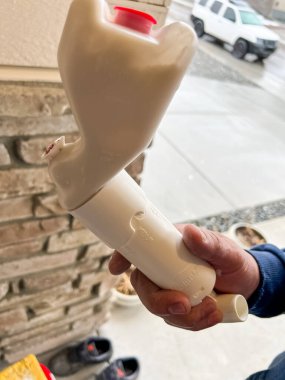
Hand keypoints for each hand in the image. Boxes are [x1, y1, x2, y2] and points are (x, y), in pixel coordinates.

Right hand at [109, 224, 259, 330]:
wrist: (246, 283)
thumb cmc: (232, 260)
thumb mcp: (225, 250)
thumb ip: (210, 243)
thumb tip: (190, 233)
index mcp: (170, 246)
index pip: (139, 248)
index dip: (123, 256)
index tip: (116, 268)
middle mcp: (163, 266)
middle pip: (143, 285)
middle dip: (158, 300)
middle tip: (183, 305)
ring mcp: (169, 287)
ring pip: (158, 306)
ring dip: (182, 316)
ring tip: (212, 310)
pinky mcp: (178, 305)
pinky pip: (175, 319)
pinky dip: (192, 322)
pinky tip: (211, 315)